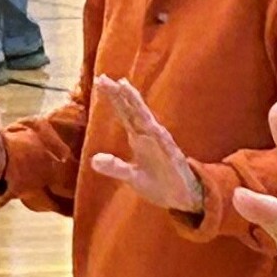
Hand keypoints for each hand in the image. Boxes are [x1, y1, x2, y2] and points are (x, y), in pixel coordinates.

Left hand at [82, 74, 205, 214]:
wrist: (183, 198)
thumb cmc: (158, 183)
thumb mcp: (132, 177)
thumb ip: (114, 167)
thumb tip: (93, 160)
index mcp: (139, 138)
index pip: (125, 113)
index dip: (114, 97)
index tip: (100, 80)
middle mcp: (150, 136)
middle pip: (134, 111)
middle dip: (121, 95)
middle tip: (105, 78)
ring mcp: (163, 146)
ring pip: (148, 122)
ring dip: (138, 107)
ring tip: (127, 91)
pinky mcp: (174, 159)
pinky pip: (167, 146)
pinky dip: (160, 136)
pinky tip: (153, 126)